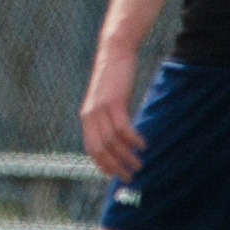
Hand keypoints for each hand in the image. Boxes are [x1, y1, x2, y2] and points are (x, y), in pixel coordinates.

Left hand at [80, 47, 145, 181]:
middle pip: (101, 150)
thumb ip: (107, 119)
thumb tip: (117, 139)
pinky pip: (123, 128)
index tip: (114, 176)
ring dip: (127, 156)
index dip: (102, 165)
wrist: (115, 52)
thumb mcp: (107, 101)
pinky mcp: (114, 102)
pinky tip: (143, 145)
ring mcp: (101, 109)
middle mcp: (90, 115)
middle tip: (129, 176)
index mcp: (87, 117)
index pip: (92, 149)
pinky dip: (133, 140)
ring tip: (140, 164)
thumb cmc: (114, 78)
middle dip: (115, 167)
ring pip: (113, 142)